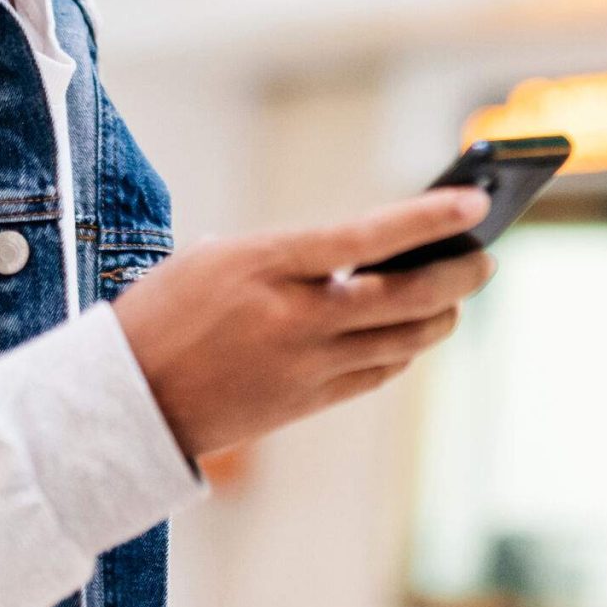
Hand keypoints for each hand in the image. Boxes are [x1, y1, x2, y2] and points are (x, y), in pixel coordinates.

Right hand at [112, 188, 495, 460]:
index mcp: (268, 265)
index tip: (476, 201)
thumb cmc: (165, 310)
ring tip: (457, 294)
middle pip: (407, 296)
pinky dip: (404, 351)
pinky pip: (378, 374)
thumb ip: (296, 254)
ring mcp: (305, 368)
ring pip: (404, 341)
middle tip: (485, 256)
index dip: (430, 218)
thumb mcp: (219, 256)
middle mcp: (295, 319)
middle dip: (458, 273)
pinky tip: (413, 333)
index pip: (370, 236)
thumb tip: (372, 255)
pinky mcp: (305, 406)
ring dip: (441, 315)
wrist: (121, 400)